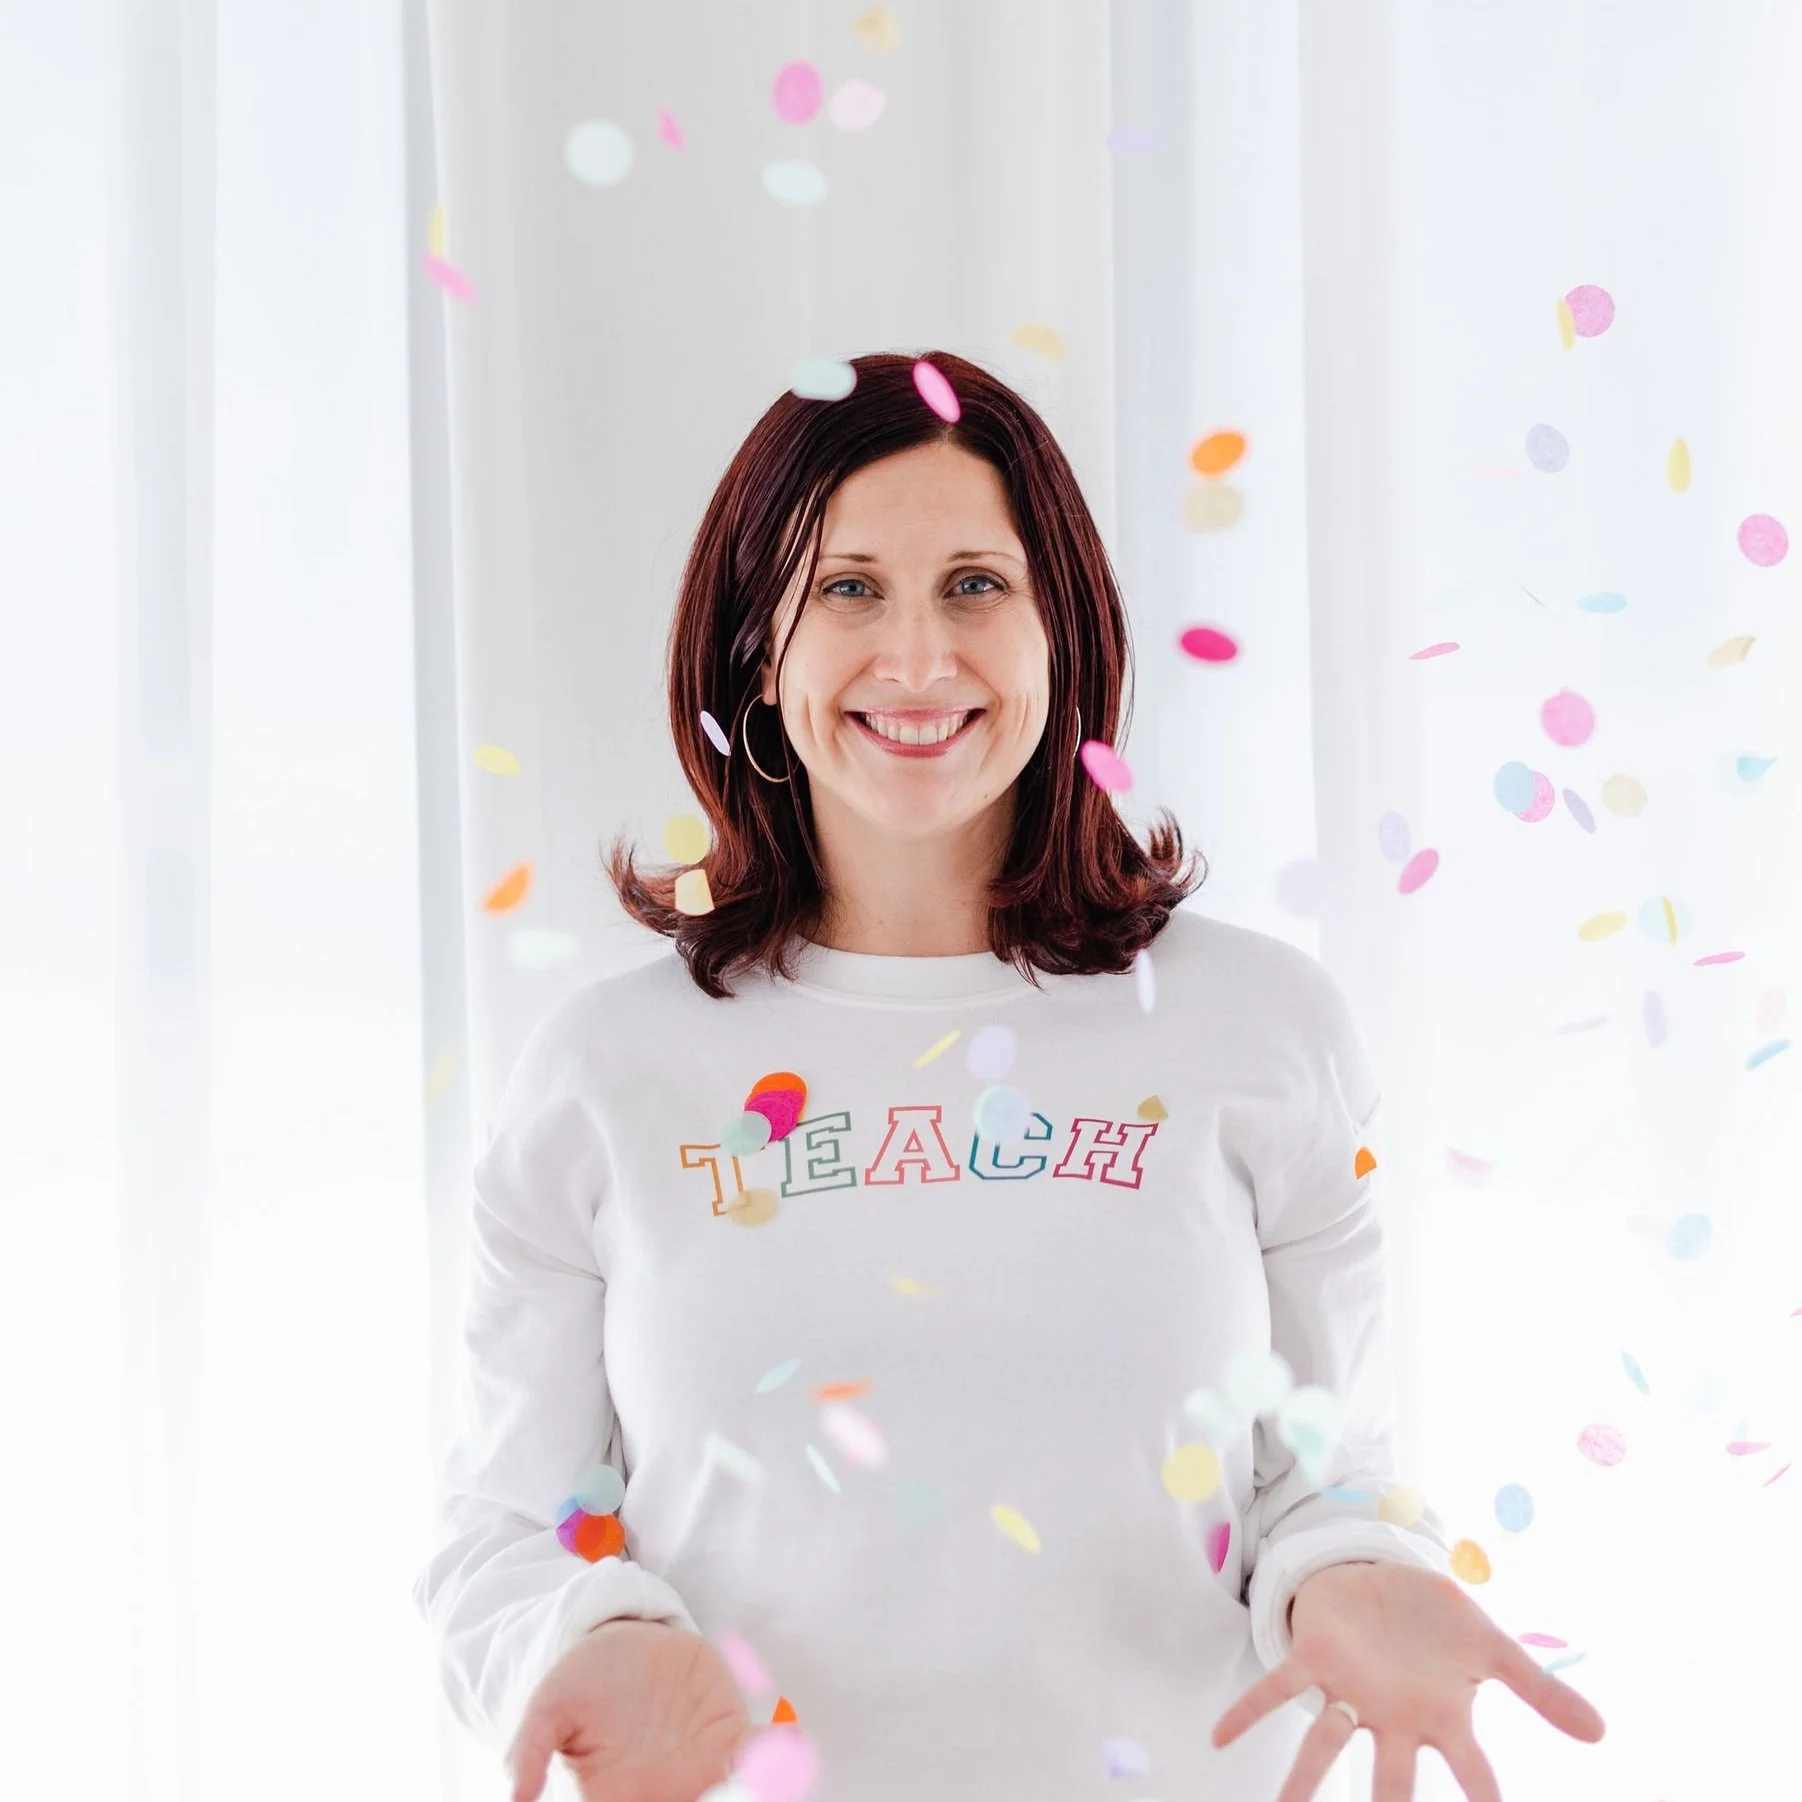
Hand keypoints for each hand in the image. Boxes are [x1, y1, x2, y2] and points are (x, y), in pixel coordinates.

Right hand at [506, 1618, 754, 1801]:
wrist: (620, 1639)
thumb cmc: (581, 1681)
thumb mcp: (549, 1708)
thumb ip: (530, 1749)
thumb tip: (514, 1796)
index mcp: (618, 1799)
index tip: (658, 1800)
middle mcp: (665, 1792)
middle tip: (712, 1793)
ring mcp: (703, 1768)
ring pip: (733, 1795)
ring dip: (749, 1792)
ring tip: (760, 1786)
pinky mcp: (730, 1735)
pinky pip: (758, 1754)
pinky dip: (775, 1755)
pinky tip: (783, 1749)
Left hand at [1211, 1560, 1604, 1800]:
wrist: (1393, 1576)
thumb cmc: (1441, 1623)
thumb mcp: (1494, 1650)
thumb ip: (1542, 1693)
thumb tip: (1602, 1733)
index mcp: (1441, 1718)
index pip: (1473, 1777)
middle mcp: (1392, 1718)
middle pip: (1390, 1782)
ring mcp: (1351, 1691)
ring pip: (1323, 1745)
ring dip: (1301, 1782)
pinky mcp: (1316, 1658)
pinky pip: (1278, 1688)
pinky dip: (1249, 1711)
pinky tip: (1217, 1736)